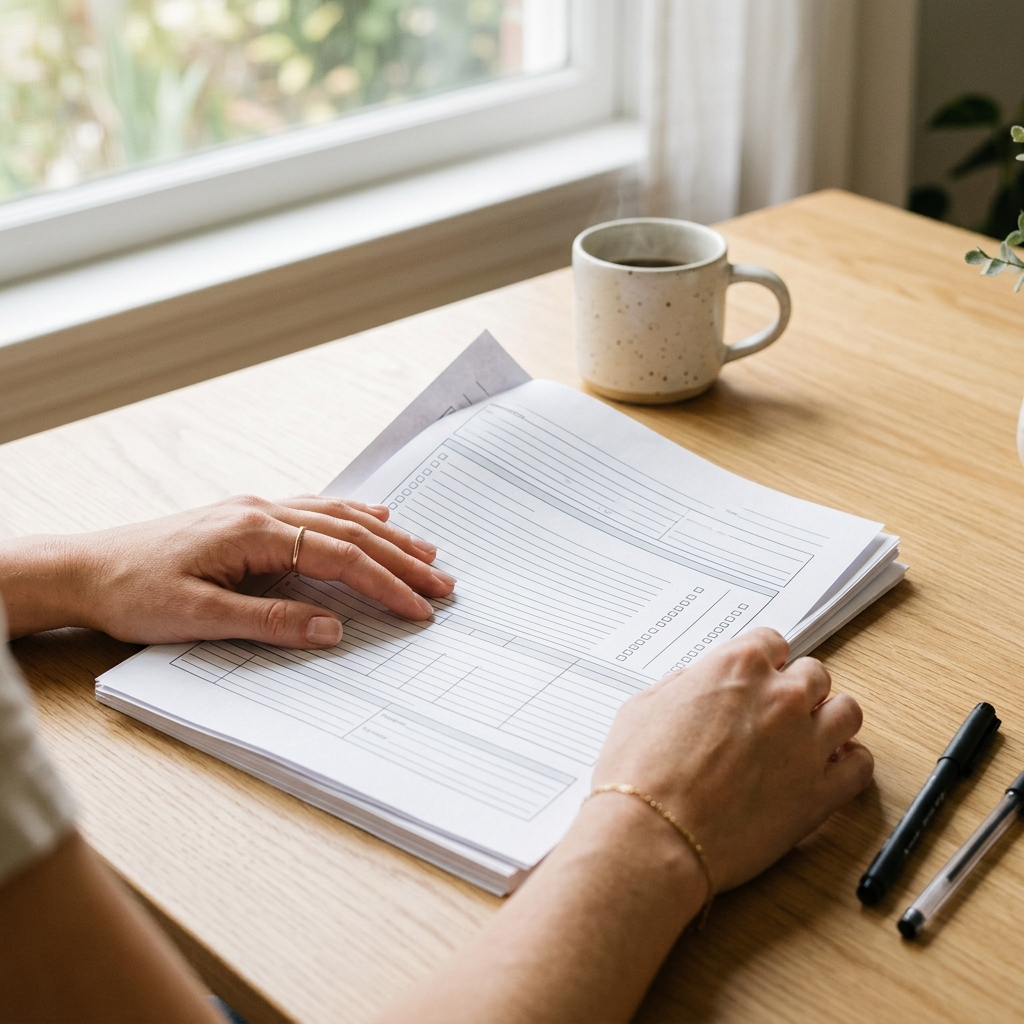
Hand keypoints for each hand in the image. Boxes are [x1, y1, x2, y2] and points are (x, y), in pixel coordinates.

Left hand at [1, 495, 454, 647]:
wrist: (83, 569)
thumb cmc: (132, 593)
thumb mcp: (197, 617)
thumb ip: (270, 621)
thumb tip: (333, 627)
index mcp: (254, 532)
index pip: (339, 557)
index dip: (385, 584)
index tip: (420, 608)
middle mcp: (261, 512)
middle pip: (350, 532)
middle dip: (401, 560)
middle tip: (443, 583)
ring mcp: (255, 511)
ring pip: (337, 516)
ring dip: (385, 536)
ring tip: (426, 551)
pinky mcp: (246, 518)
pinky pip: (314, 510)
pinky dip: (351, 516)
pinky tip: (371, 519)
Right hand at [592, 627, 872, 894]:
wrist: (651, 835)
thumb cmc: (640, 774)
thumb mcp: (644, 705)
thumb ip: (683, 685)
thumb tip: (697, 685)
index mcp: (737, 667)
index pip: (773, 642)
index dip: (764, 662)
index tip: (758, 679)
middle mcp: (780, 697)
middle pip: (814, 674)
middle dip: (797, 690)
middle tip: (777, 713)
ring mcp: (806, 743)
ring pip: (847, 712)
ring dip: (829, 720)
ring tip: (808, 738)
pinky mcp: (821, 792)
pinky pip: (861, 766)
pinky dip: (850, 764)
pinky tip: (829, 770)